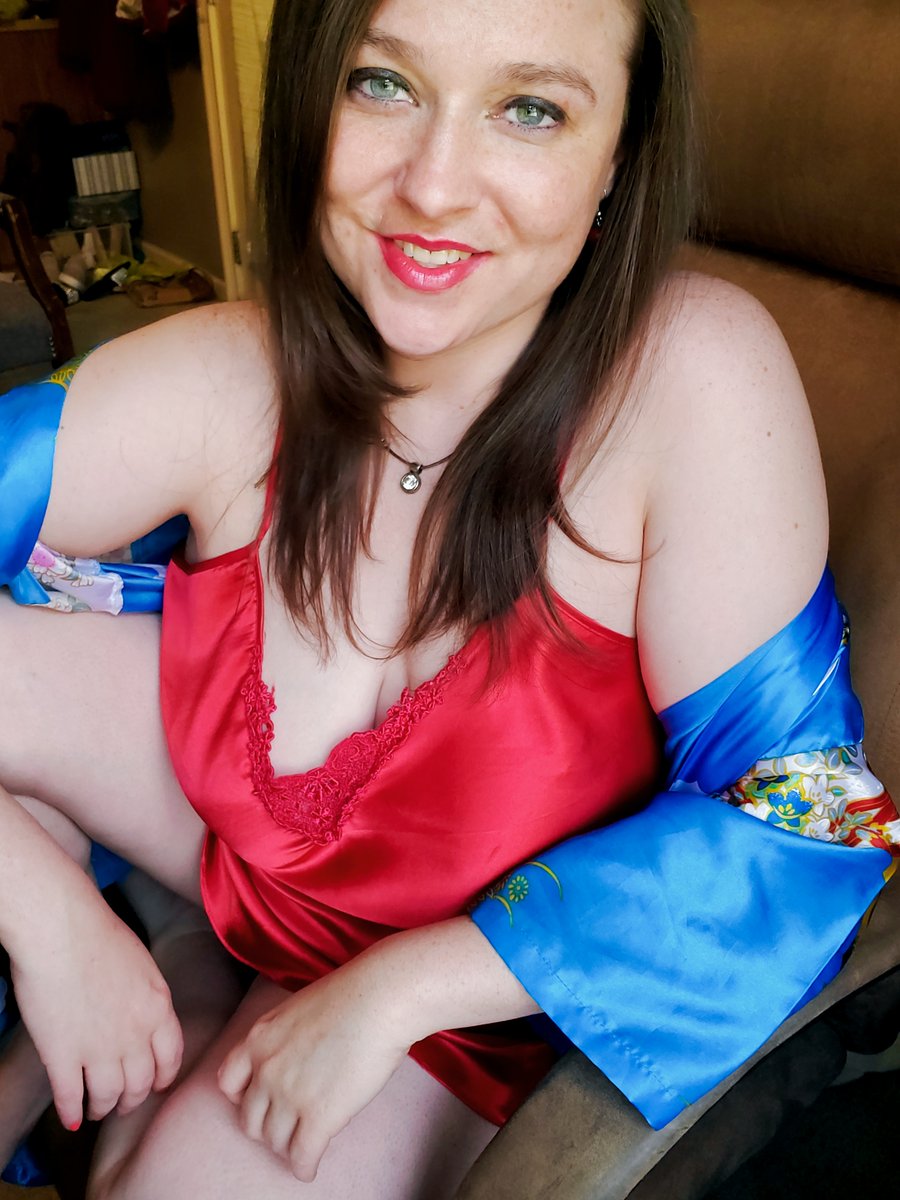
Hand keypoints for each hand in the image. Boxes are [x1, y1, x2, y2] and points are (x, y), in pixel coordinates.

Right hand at [11, 888, 182, 1126]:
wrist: (62, 929)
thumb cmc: (98, 933)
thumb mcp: (141, 964)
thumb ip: (146, 996)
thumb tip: (142, 1012)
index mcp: (158, 1006)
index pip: (171, 1057)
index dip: (163, 1077)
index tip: (156, 1085)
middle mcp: (135, 1033)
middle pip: (141, 1083)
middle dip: (132, 1099)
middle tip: (123, 1103)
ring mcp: (99, 1048)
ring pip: (107, 1096)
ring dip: (101, 1108)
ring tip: (95, 1110)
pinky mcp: (62, 1055)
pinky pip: (70, 1096)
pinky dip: (71, 1111)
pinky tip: (69, 1116)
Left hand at [217, 962, 410, 1180]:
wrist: (378, 1000)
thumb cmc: (350, 995)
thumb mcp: (297, 1008)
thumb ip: (283, 1038)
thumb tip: (293, 1058)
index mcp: (259, 1039)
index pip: (228, 1083)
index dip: (243, 1097)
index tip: (260, 1100)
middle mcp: (266, 1070)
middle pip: (250, 1120)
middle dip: (266, 1126)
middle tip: (285, 1125)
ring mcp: (289, 1096)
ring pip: (275, 1141)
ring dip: (287, 1146)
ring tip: (301, 1144)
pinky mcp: (318, 1117)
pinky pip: (301, 1157)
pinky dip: (304, 1167)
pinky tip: (310, 1167)